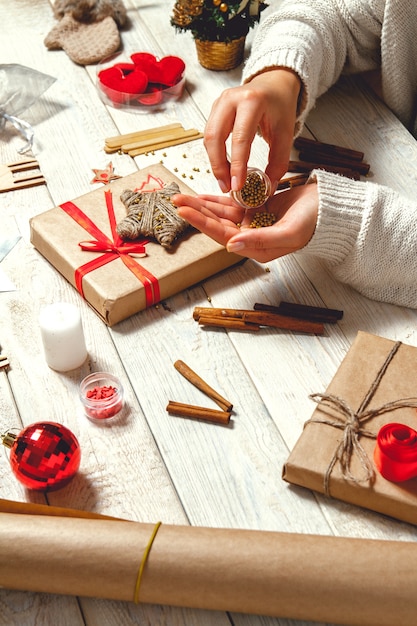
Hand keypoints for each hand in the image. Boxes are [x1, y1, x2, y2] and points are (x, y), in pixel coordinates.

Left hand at [173, 182, 318, 263]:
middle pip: (217, 225)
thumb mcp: (289, 233)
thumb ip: (261, 240)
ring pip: (222, 214)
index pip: (223, 236)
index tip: (185, 211)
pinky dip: (218, 199)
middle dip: (197, 213)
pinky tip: (203, 195)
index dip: (202, 223)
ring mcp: (253, 223)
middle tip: (177, 201)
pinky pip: (233, 204)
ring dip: (204, 205)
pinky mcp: (257, 209)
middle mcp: (251, 238)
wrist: (331, 209)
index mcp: (256, 248)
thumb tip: (231, 245)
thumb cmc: (315, 223)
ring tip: (184, 197)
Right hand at [204, 68, 300, 192]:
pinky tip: (224, 167)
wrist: (274, 85)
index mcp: (252, 101)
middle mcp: (231, 98)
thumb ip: (278, 162)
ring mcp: (219, 102)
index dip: (237, 165)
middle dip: (219, 166)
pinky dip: (214, 154)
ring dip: (215, 162)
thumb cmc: (280, 107)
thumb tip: (268, 189)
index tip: (237, 186)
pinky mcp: (214, 109)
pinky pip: (209, 135)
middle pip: (215, 137)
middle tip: (227, 187)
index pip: (240, 138)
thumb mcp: (285, 134)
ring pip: (208, 137)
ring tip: (225, 181)